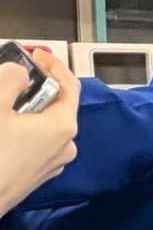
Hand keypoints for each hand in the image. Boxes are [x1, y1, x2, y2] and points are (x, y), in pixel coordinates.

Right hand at [0, 49, 79, 217]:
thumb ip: (11, 79)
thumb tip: (19, 73)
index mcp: (63, 126)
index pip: (69, 85)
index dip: (53, 64)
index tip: (36, 54)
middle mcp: (65, 146)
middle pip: (56, 105)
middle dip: (35, 87)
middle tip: (16, 74)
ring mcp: (52, 163)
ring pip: (44, 125)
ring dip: (27, 108)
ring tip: (5, 100)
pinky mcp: (36, 175)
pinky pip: (35, 142)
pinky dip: (23, 128)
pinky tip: (4, 125)